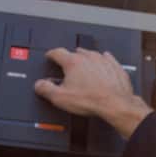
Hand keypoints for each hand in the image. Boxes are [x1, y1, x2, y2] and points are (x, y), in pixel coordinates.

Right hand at [34, 47, 152, 137]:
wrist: (115, 104)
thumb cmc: (91, 100)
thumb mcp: (60, 98)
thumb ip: (46, 89)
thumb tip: (39, 85)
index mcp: (73, 62)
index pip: (57, 52)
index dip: (51, 54)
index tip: (50, 56)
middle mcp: (89, 58)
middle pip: (75, 53)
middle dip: (70, 58)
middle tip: (67, 67)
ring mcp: (103, 61)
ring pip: (91, 55)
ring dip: (86, 60)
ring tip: (83, 70)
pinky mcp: (115, 67)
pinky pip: (107, 59)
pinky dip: (102, 62)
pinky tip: (102, 67)